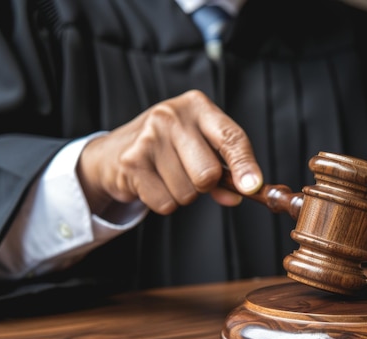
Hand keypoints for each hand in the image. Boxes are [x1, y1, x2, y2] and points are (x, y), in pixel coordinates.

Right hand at [77, 90, 262, 215]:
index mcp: (197, 107)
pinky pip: (166, 203)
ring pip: (187, 193)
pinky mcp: (131, 162)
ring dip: (182, 195)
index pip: (231, 138)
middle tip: (190, 174)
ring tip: (167, 175)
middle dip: (205, 186)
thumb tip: (239, 194)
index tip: (252, 186)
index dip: (245, 165)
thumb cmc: (169, 148)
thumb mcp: (200, 146)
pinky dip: (163, 202)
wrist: (114, 151)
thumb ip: (224, 169)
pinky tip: (153, 183)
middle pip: (208, 174)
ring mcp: (148, 138)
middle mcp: (171, 116)